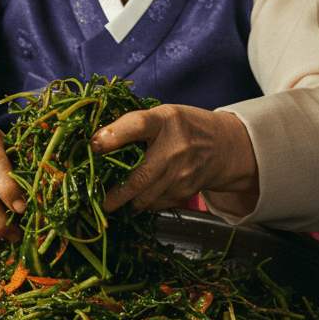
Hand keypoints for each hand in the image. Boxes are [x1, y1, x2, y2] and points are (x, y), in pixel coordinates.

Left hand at [89, 105, 257, 212]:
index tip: (94, 145)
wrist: (224, 146)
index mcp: (165, 121)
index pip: (137, 125)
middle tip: (99, 201)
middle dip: (115, 193)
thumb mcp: (163, 115)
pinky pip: (157, 204)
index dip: (113, 135)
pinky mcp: (186, 191)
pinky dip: (144, 203)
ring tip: (115, 201)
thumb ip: (136, 126)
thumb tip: (97, 142)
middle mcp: (174, 147)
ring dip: (127, 202)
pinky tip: (140, 197)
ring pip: (146, 197)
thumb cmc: (183, 127)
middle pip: (139, 176)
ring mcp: (182, 172)